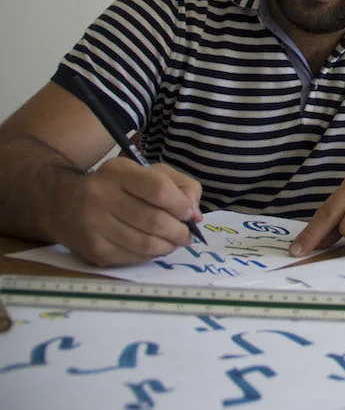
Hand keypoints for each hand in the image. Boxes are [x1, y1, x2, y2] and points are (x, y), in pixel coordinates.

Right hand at [50, 157, 202, 266]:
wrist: (64, 204)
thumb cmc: (117, 187)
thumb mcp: (147, 173)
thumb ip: (180, 185)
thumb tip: (195, 212)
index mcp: (117, 172)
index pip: (159, 189)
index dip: (181, 205)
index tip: (191, 213)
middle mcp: (100, 197)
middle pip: (155, 220)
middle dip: (179, 231)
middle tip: (187, 234)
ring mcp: (94, 225)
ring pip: (146, 243)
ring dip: (169, 246)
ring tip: (174, 242)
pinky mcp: (93, 250)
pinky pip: (133, 257)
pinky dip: (151, 255)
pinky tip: (153, 247)